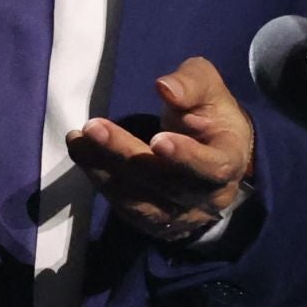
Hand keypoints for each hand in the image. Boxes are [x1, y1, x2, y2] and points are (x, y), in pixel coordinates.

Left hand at [65, 56, 254, 245]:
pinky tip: (81, 154)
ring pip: (140, 200)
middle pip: (165, 183)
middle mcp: (206, 198)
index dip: (186, 157)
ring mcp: (179, 215)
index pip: (211, 167)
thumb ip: (191, 84)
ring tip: (78, 140)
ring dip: (104, 170)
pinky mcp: (153, 222)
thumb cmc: (210, 114)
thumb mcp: (209, 89)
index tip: (158, 140)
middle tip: (94, 128)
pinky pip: (123, 207)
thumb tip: (165, 87)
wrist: (212, 153)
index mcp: (228, 162)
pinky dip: (99, 179)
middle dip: (127, 156)